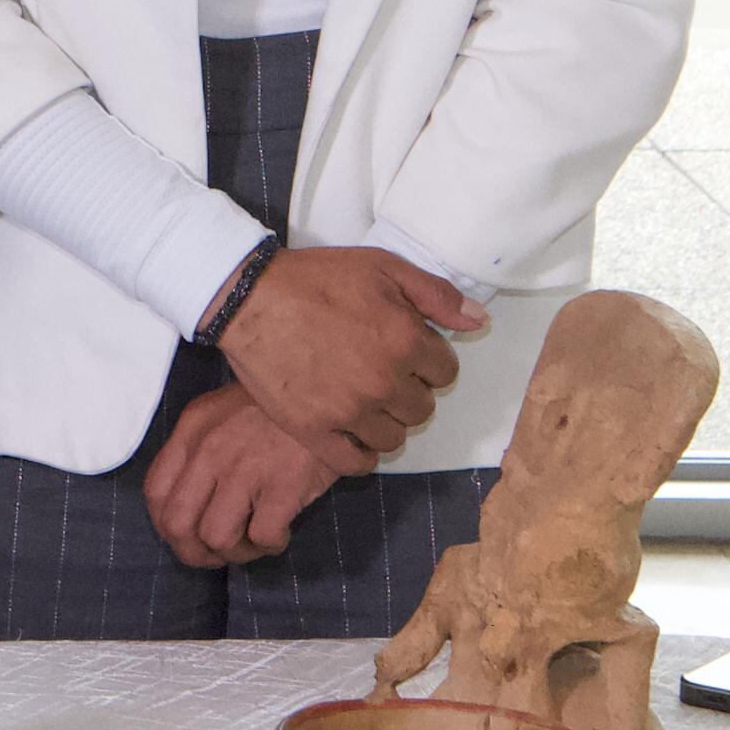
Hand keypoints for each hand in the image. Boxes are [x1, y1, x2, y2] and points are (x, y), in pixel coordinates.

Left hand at [142, 385, 339, 569]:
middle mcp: (209, 452)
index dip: (167, 525)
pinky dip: (271, 545)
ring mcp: (245, 469)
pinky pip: (263, 537)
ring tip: (254, 541)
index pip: (155, 493)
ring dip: (235, 552)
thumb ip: (197, 448)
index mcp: (191, 432)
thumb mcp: (220, 412)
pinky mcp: (283, 485)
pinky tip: (282, 532)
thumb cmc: (274, 406)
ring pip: (216, 537)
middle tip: (219, 553)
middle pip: (177, 524)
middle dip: (194, 552)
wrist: (325, 389)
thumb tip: (189, 500)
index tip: (188, 535)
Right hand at [211, 244, 482, 477]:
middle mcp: (383, 382)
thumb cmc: (316, 278)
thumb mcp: (382, 266)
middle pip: (422, 409)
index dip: (427, 359)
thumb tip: (481, 321)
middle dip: (408, 391)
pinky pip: (355, 463)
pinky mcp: (314, 430)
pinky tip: (352, 435)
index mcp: (406, 341)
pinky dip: (361, 454)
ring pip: (394, 438)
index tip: (404, 350)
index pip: (445, 372)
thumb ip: (436, 294)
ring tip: (363, 400)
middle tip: (380, 373)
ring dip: (386, 422)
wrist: (248, 298)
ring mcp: (349, 411)